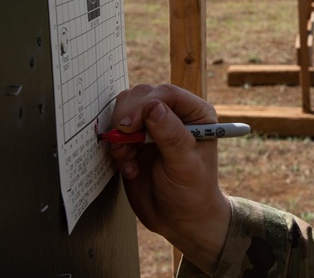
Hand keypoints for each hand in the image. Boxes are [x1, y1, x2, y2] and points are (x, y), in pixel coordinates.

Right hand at [108, 83, 229, 273]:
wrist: (179, 219)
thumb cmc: (192, 193)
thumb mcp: (185, 165)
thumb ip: (171, 136)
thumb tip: (153, 107)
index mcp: (196, 114)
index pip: (167, 93)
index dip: (144, 104)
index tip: (129, 126)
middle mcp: (175, 115)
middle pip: (142, 95)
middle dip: (128, 117)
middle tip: (124, 142)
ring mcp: (154, 127)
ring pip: (126, 110)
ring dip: (121, 134)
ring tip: (128, 158)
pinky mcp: (137, 141)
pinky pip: (117, 133)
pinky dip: (117, 149)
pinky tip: (129, 169)